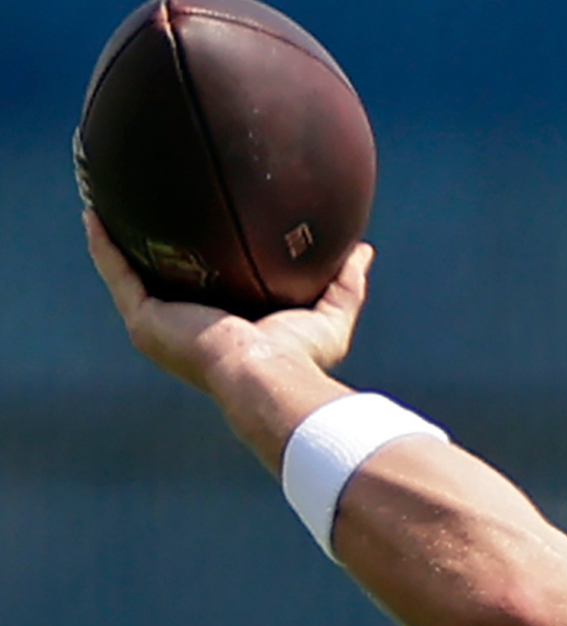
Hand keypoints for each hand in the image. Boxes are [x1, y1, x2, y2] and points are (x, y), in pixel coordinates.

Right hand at [85, 209, 371, 466]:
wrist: (267, 377)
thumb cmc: (301, 359)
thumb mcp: (330, 316)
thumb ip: (345, 284)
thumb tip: (363, 250)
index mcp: (222, 331)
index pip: (205, 293)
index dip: (198, 264)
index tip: (196, 232)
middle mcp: (184, 330)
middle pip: (160, 282)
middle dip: (151, 249)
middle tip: (146, 210)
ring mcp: (159, 327)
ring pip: (128, 275)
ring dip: (115, 241)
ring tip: (107, 200)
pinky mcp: (144, 320)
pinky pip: (117, 274)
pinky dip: (104, 245)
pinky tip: (95, 214)